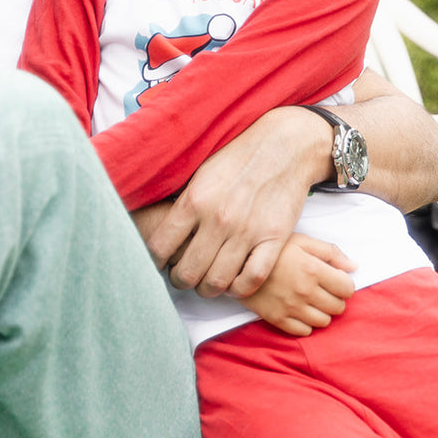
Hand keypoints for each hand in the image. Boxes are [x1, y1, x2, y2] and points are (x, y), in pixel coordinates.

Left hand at [145, 108, 330, 297]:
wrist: (283, 147)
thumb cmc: (238, 159)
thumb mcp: (200, 174)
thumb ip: (182, 204)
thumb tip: (160, 230)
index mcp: (194, 200)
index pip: (160, 247)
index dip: (153, 263)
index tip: (158, 265)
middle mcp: (218, 219)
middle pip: (187, 273)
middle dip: (180, 280)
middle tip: (183, 277)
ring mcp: (247, 231)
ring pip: (217, 282)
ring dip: (207, 289)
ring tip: (206, 283)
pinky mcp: (274, 239)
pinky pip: (251, 280)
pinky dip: (239, 290)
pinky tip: (234, 282)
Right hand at [246, 233, 355, 334]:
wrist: (235, 262)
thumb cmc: (268, 248)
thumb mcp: (300, 240)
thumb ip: (329, 251)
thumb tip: (353, 266)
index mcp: (313, 269)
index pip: (347, 289)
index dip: (344, 283)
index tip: (335, 278)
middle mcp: (305, 292)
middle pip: (338, 307)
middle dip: (334, 298)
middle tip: (322, 288)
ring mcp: (291, 308)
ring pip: (324, 322)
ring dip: (321, 311)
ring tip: (310, 299)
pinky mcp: (278, 319)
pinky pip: (304, 331)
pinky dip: (305, 323)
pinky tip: (298, 309)